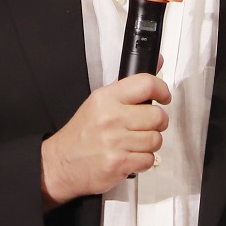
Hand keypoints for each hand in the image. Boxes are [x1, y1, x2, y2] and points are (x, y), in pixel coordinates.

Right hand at [40, 74, 170, 208]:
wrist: (61, 163)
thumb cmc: (81, 133)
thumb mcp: (99, 102)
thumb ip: (129, 86)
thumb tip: (157, 62)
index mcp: (106, 98)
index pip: (146, 84)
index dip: (162, 90)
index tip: (164, 96)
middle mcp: (111, 118)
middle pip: (157, 116)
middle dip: (157, 123)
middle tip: (147, 125)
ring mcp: (115, 142)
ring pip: (156, 140)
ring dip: (149, 143)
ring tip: (135, 142)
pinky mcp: (119, 163)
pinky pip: (149, 160)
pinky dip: (143, 160)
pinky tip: (130, 155)